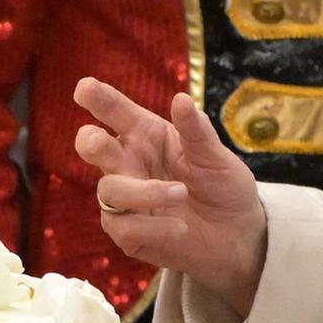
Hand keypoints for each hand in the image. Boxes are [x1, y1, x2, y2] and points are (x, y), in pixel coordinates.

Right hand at [72, 78, 269, 315]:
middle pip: (93, 147)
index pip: (118, 113)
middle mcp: (129, 164)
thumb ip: (197, 131)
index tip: (84, 88)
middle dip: (91, 142)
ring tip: (182, 194)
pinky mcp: (129, 234)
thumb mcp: (217, 157)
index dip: (99, 99)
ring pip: (110, 190)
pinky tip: (180, 228)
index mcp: (147, 136)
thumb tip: (181, 99)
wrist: (238, 234)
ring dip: (144, 192)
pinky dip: (153, 227)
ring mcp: (126, 200)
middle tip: (97, 140)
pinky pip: (124, 228)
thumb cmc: (223, 186)